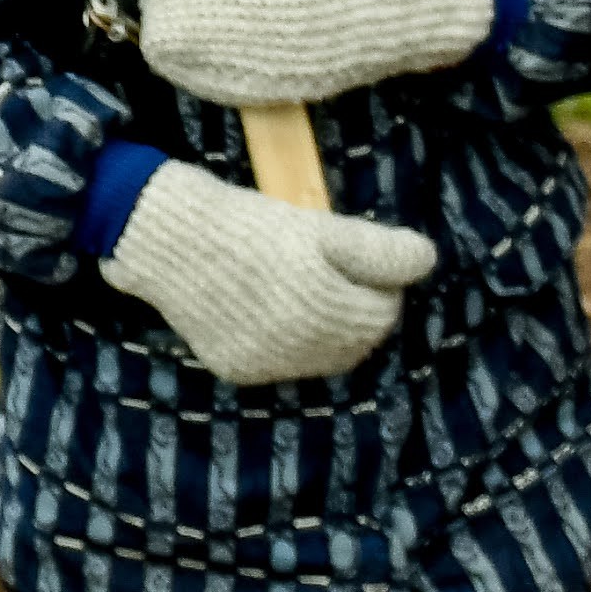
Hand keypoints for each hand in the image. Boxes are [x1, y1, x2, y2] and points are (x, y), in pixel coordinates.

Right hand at [98, 158, 436, 382]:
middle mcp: (304, 350)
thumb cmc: (247, 222)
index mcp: (331, 312)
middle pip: (357, 338)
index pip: (384, 310)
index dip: (373, 278)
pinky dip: (280, 340)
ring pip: (322, 356)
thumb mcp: (318, 225)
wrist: (163, 236)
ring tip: (293, 288)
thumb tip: (427, 261)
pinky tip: (260, 307)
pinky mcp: (237, 368)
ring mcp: (268, 364)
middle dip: (350, 305)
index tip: (345, 252)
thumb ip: (380, 248)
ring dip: (322, 328)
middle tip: (318, 267)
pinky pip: (279, 363)